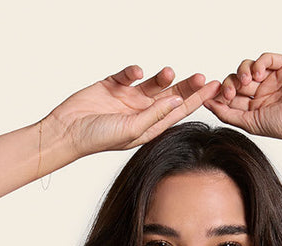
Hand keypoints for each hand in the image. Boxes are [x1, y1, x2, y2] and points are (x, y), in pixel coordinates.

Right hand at [42, 64, 222, 158]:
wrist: (67, 131)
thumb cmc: (98, 138)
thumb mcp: (132, 129)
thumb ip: (155, 114)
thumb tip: (177, 99)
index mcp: (149, 127)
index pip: (178, 111)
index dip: (197, 100)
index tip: (214, 89)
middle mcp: (141, 113)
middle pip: (171, 96)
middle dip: (188, 86)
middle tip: (203, 77)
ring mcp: (127, 99)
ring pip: (152, 84)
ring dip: (162, 77)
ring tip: (168, 71)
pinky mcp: (112, 86)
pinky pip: (128, 75)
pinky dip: (132, 70)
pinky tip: (135, 71)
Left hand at [203, 53, 281, 141]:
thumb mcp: (252, 123)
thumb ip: (229, 114)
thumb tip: (207, 105)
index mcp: (256, 108)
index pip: (232, 97)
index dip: (221, 95)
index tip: (211, 97)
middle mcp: (264, 92)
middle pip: (237, 80)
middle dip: (230, 84)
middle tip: (229, 91)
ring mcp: (274, 77)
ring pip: (248, 67)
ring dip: (242, 72)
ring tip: (247, 82)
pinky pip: (265, 58)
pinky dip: (258, 63)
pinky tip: (259, 75)